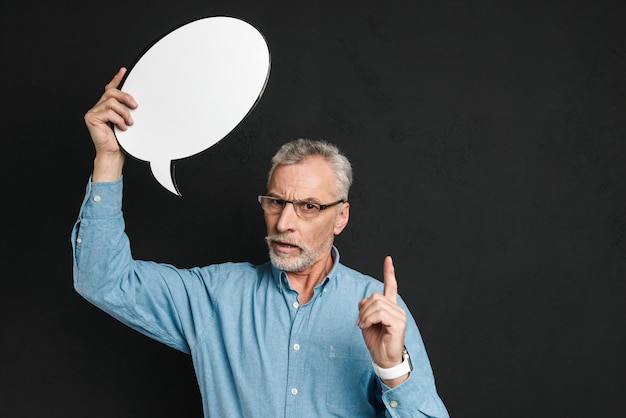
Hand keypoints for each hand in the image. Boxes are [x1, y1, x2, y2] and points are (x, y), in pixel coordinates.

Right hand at [84, 67, 137, 180]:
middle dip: (126, 97)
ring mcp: (93, 112)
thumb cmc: (121, 141)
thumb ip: (128, 110)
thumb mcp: (127, 122)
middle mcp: (98, 107)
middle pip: (111, 92)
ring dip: (124, 112)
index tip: (124, 71)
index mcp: (106, 107)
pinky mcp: (91, 118)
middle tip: (135, 106)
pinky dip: (119, 119)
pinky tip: (122, 127)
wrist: (113, 154)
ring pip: (111, 102)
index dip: (116, 79)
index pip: (110, 89)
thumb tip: (137, 104)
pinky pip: (109, 112)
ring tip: (129, 123)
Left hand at [358, 256, 407, 384]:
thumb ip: (365, 309)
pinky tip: (367, 326)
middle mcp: (397, 309)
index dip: (389, 273)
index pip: (391, 286)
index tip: (388, 259)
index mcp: (391, 307)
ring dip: (365, 315)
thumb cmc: (376, 342)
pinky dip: (368, 319)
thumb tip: (363, 301)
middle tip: (361, 322)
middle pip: (375, 296)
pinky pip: (379, 313)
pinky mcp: (398, 323)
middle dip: (363, 309)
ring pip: (376, 304)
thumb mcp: (366, 322)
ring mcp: (399, 315)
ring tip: (363, 325)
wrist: (383, 359)